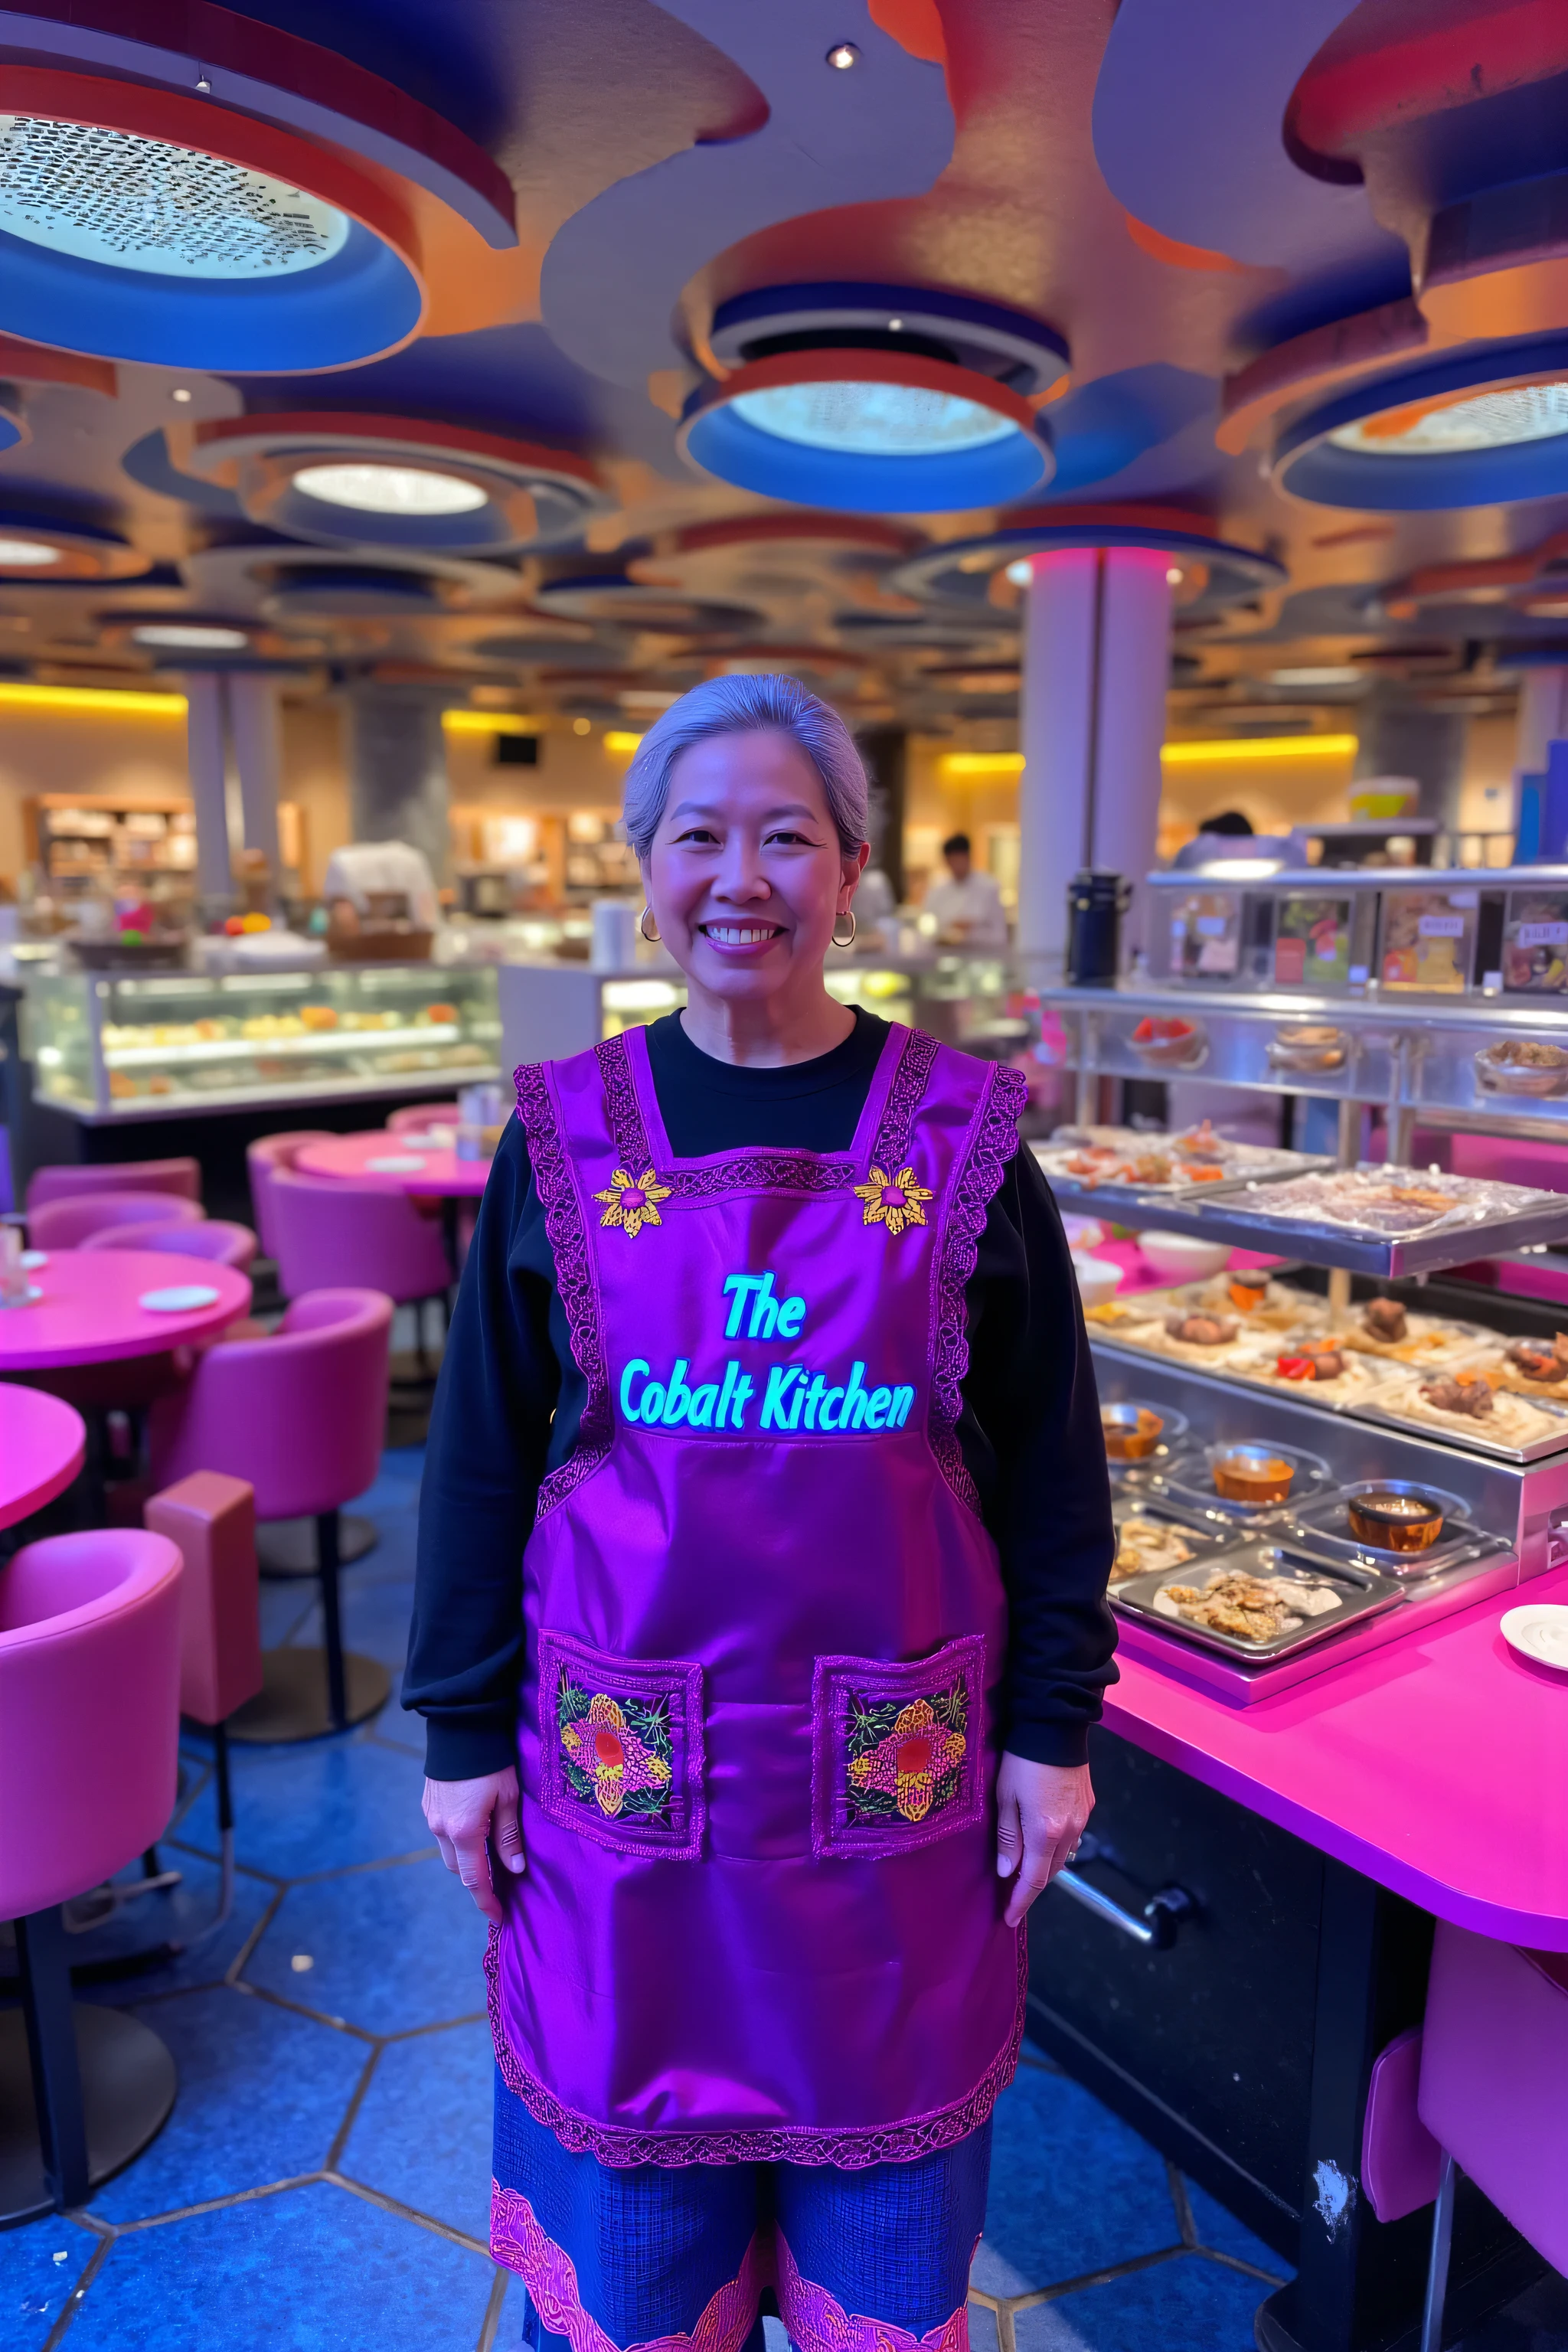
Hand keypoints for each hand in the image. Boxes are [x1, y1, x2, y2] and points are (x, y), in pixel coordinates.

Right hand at [423, 1768, 523, 1924]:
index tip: (498, 1918)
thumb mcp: (508, 1797)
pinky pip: (443, 1833)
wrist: (460, 1726)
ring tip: (489, 1857)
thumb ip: (509, 1836)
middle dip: (478, 1880)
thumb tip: (514, 1870)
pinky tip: (474, 1831)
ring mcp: (431, 1816)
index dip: (487, 1902)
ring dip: (467, 1859)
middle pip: (460, 1869)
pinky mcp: (428, 1803)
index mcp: (464, 1831)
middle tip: (500, 1885)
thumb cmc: (492, 1761)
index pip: (475, 1879)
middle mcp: (441, 1829)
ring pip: (449, 1851)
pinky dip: (458, 1840)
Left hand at [995, 1754, 1093, 1928]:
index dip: (1020, 1902)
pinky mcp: (1088, 1804)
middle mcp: (1069, 1831)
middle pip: (1050, 1871)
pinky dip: (1057, 1845)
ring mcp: (1082, 1818)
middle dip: (1031, 1885)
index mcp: (1045, 1833)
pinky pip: (1073, 1836)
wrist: (1056, 1725)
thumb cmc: (1022, 1759)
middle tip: (1011, 1891)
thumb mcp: (1004, 1797)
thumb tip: (1006, 1871)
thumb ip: (1007, 1837)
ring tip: (1026, 1866)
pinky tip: (1045, 1840)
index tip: (1009, 1918)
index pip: (1033, 1881)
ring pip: (1063, 1855)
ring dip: (1046, 1865)